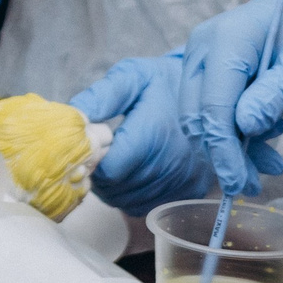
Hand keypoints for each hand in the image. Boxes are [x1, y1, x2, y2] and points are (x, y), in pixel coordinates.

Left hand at [69, 52, 257, 212]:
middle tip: (99, 155)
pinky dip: (133, 196)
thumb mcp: (131, 77)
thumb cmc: (162, 83)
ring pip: (131, 201)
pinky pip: (149, 206)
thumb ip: (100, 97)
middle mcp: (173, 162)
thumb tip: (74, 118)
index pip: (110, 170)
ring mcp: (185, 179)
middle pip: (118, 189)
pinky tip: (132, 174)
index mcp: (154, 133)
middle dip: (99, 175)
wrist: (209, 91)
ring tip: (115, 162)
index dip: (91, 162)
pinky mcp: (192, 189)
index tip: (90, 147)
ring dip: (114, 188)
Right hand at [177, 0, 282, 195]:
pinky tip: (260, 142)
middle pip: (196, 113)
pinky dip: (230, 131)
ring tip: (266, 165)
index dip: (223, 148)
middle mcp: (201, 48)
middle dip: (221, 153)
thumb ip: (274, 95)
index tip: (237, 182)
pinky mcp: (204, 69)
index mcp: (226, 41)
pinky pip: (207, 107)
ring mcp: (199, 57)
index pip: (213, 104)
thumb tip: (245, 127)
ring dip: (227, 145)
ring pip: (198, 114)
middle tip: (249, 185)